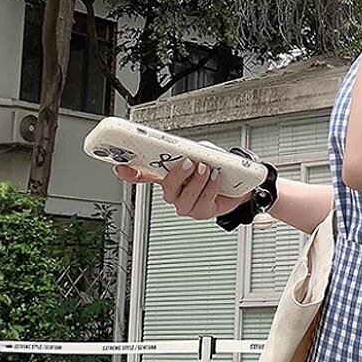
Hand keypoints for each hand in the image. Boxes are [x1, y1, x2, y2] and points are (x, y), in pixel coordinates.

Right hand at [114, 161, 252, 219]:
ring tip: (206, 169)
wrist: (240, 184)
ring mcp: (186, 204)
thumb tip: (191, 149)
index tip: (121, 167)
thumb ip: (194, 150)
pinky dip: (210, 188)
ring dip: (196, 181)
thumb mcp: (204, 152)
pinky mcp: (201, 212)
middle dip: (177, 175)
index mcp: (167, 175)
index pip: (142, 175)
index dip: (130, 173)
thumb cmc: (218, 167)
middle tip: (187, 162)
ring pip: (184, 198)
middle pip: (166, 187)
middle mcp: (174, 192)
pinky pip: (202, 202)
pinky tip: (216, 178)